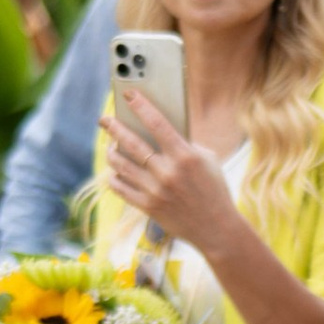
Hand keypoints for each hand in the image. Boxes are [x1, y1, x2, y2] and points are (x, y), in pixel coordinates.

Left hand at [100, 92, 231, 253]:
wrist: (217, 229)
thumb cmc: (214, 190)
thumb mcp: (207, 160)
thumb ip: (184, 144)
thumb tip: (157, 128)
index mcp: (185, 156)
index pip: (157, 123)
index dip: (140, 105)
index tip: (128, 94)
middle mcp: (167, 172)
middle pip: (131, 143)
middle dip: (114, 127)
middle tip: (105, 119)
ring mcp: (155, 191)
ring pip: (121, 165)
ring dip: (111, 152)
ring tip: (110, 146)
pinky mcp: (148, 207)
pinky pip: (121, 188)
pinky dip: (114, 177)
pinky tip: (116, 171)